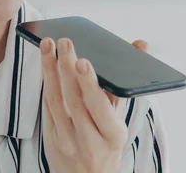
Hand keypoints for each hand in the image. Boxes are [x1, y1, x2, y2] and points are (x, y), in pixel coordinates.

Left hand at [40, 37, 148, 172]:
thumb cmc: (107, 143)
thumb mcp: (120, 120)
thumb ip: (125, 84)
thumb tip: (140, 44)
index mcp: (113, 135)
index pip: (99, 107)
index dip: (90, 84)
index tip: (83, 61)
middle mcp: (88, 139)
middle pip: (74, 99)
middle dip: (67, 67)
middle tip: (64, 42)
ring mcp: (67, 139)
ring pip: (55, 99)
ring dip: (50, 69)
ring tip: (48, 45)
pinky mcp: (51, 137)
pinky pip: (47, 106)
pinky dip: (47, 82)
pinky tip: (46, 63)